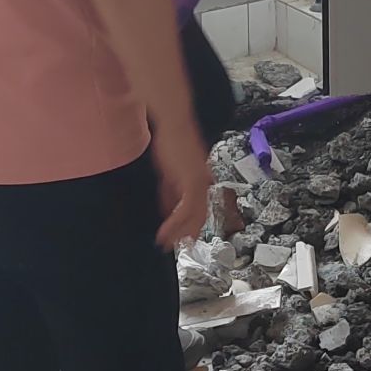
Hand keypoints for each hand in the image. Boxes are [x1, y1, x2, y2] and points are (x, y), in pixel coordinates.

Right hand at [150, 117, 212, 249]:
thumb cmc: (172, 142)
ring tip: (170, 244)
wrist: (174, 124)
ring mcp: (200, 182)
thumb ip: (170, 191)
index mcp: (201, 180)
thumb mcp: (170, 172)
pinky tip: (166, 230)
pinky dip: (176, 222)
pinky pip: (185, 208)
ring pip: (195, 215)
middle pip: (201, 215)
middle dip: (189, 232)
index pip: (200, 207)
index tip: (185, 237)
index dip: (193, 224)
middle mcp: (204, 182)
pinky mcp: (192, 180)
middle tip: (180, 246)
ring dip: (181, 231)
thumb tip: (168, 209)